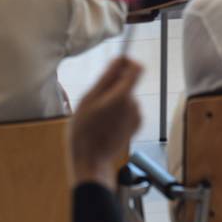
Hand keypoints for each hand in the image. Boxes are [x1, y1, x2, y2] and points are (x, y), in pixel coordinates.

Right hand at [70, 56, 143, 189]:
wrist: (91, 161)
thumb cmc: (84, 131)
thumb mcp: (88, 100)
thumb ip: (106, 78)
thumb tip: (120, 60)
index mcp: (123, 96)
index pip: (137, 68)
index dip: (127, 63)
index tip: (113, 67)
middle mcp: (134, 105)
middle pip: (129, 83)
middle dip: (114, 86)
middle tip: (95, 101)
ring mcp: (137, 116)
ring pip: (126, 97)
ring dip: (114, 101)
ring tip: (97, 116)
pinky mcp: (135, 126)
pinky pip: (127, 109)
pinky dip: (118, 112)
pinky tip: (105, 124)